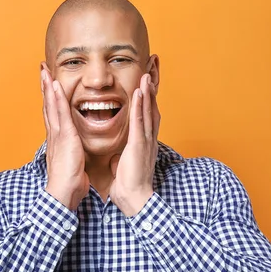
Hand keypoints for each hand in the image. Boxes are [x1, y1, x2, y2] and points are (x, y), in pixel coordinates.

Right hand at [41, 68, 89, 209]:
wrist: (64, 192)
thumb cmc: (70, 183)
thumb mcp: (74, 164)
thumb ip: (74, 155)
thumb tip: (78, 153)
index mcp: (58, 140)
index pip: (53, 115)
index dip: (51, 99)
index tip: (49, 85)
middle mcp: (55, 134)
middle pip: (48, 106)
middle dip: (45, 88)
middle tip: (42, 71)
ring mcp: (58, 134)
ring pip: (51, 106)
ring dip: (48, 87)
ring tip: (45, 71)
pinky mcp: (64, 136)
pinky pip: (60, 113)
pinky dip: (57, 98)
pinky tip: (55, 86)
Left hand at [109, 73, 159, 216]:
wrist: (135, 199)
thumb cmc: (130, 186)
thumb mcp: (124, 168)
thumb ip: (123, 160)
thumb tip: (117, 159)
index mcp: (144, 143)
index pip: (147, 116)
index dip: (148, 99)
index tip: (146, 84)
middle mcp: (149, 139)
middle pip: (152, 108)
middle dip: (152, 90)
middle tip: (152, 72)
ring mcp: (145, 141)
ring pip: (148, 111)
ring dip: (147, 92)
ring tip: (147, 75)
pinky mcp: (139, 145)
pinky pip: (140, 121)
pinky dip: (140, 105)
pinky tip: (139, 92)